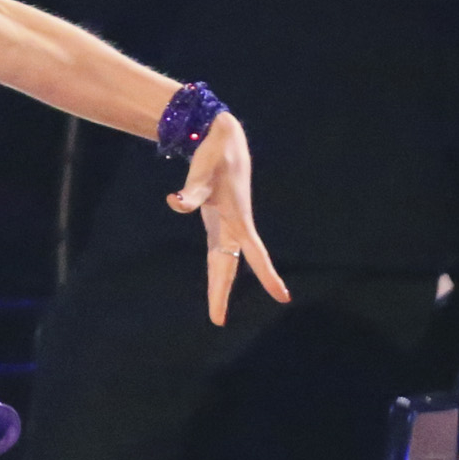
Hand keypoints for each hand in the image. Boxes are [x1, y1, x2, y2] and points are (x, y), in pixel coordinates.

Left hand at [165, 112, 289, 326]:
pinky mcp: (217, 219)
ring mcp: (225, 223)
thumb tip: (175, 203)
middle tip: (217, 321)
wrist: (223, 138)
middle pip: (228, 265)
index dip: (267, 275)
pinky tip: (216, 277)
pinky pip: (217, 249)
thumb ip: (191, 192)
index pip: (253, 254)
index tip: (283, 297)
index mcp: (236, 220)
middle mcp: (233, 226)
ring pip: (223, 260)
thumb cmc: (215, 155)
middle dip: (222, 292)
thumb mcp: (202, 173)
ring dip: (220, 283)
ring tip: (217, 307)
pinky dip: (217, 265)